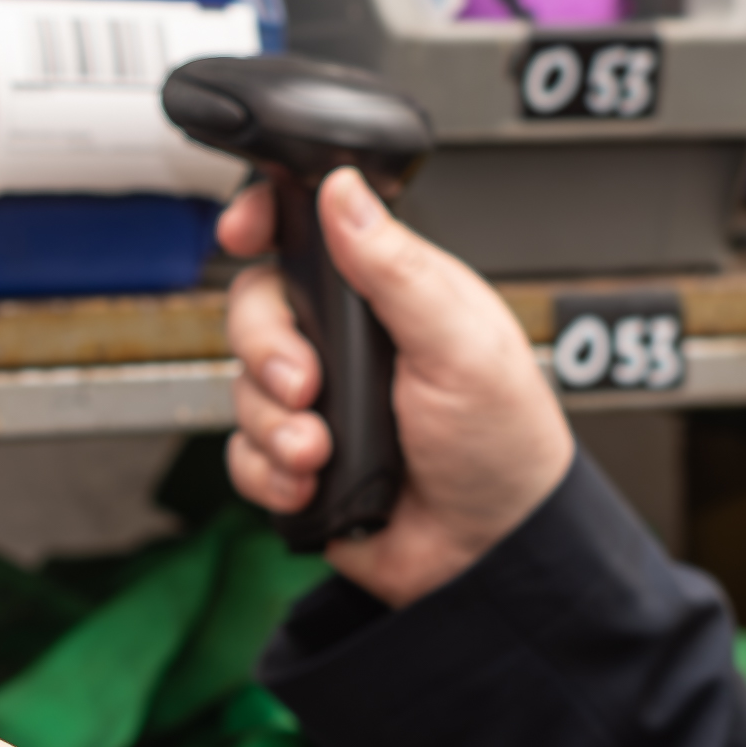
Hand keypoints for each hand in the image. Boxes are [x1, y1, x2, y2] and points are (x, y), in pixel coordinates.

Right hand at [221, 168, 577, 608]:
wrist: (488, 553)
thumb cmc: (503, 445)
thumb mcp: (461, 345)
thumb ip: (398, 268)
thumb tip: (347, 192)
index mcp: (390, 294)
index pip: (310, 233)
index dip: (264, 222)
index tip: (243, 232)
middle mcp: (348, 341)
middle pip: (257, 308)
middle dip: (268, 351)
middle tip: (307, 385)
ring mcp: (320, 401)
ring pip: (243, 387)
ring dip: (275, 426)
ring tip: (323, 452)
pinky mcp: (298, 459)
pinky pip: (242, 454)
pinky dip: (269, 473)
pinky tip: (313, 482)